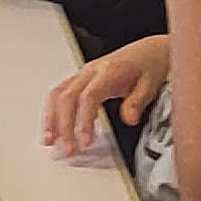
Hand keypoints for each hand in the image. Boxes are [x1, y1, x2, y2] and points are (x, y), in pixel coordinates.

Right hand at [42, 35, 167, 158]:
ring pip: (58, 94)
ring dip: (52, 119)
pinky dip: (53, 112)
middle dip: (64, 125)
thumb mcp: (150, 84)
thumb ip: (137, 102)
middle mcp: (91, 70)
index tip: (85, 141)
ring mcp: (83, 74)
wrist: (148, 51)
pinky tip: (53, 129)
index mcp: (109, 71)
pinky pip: (60, 93)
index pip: (88, 96)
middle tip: (67, 149)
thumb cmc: (149, 65)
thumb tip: (129, 119)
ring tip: (50, 141)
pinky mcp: (80, 79)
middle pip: (67, 97)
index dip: (84, 120)